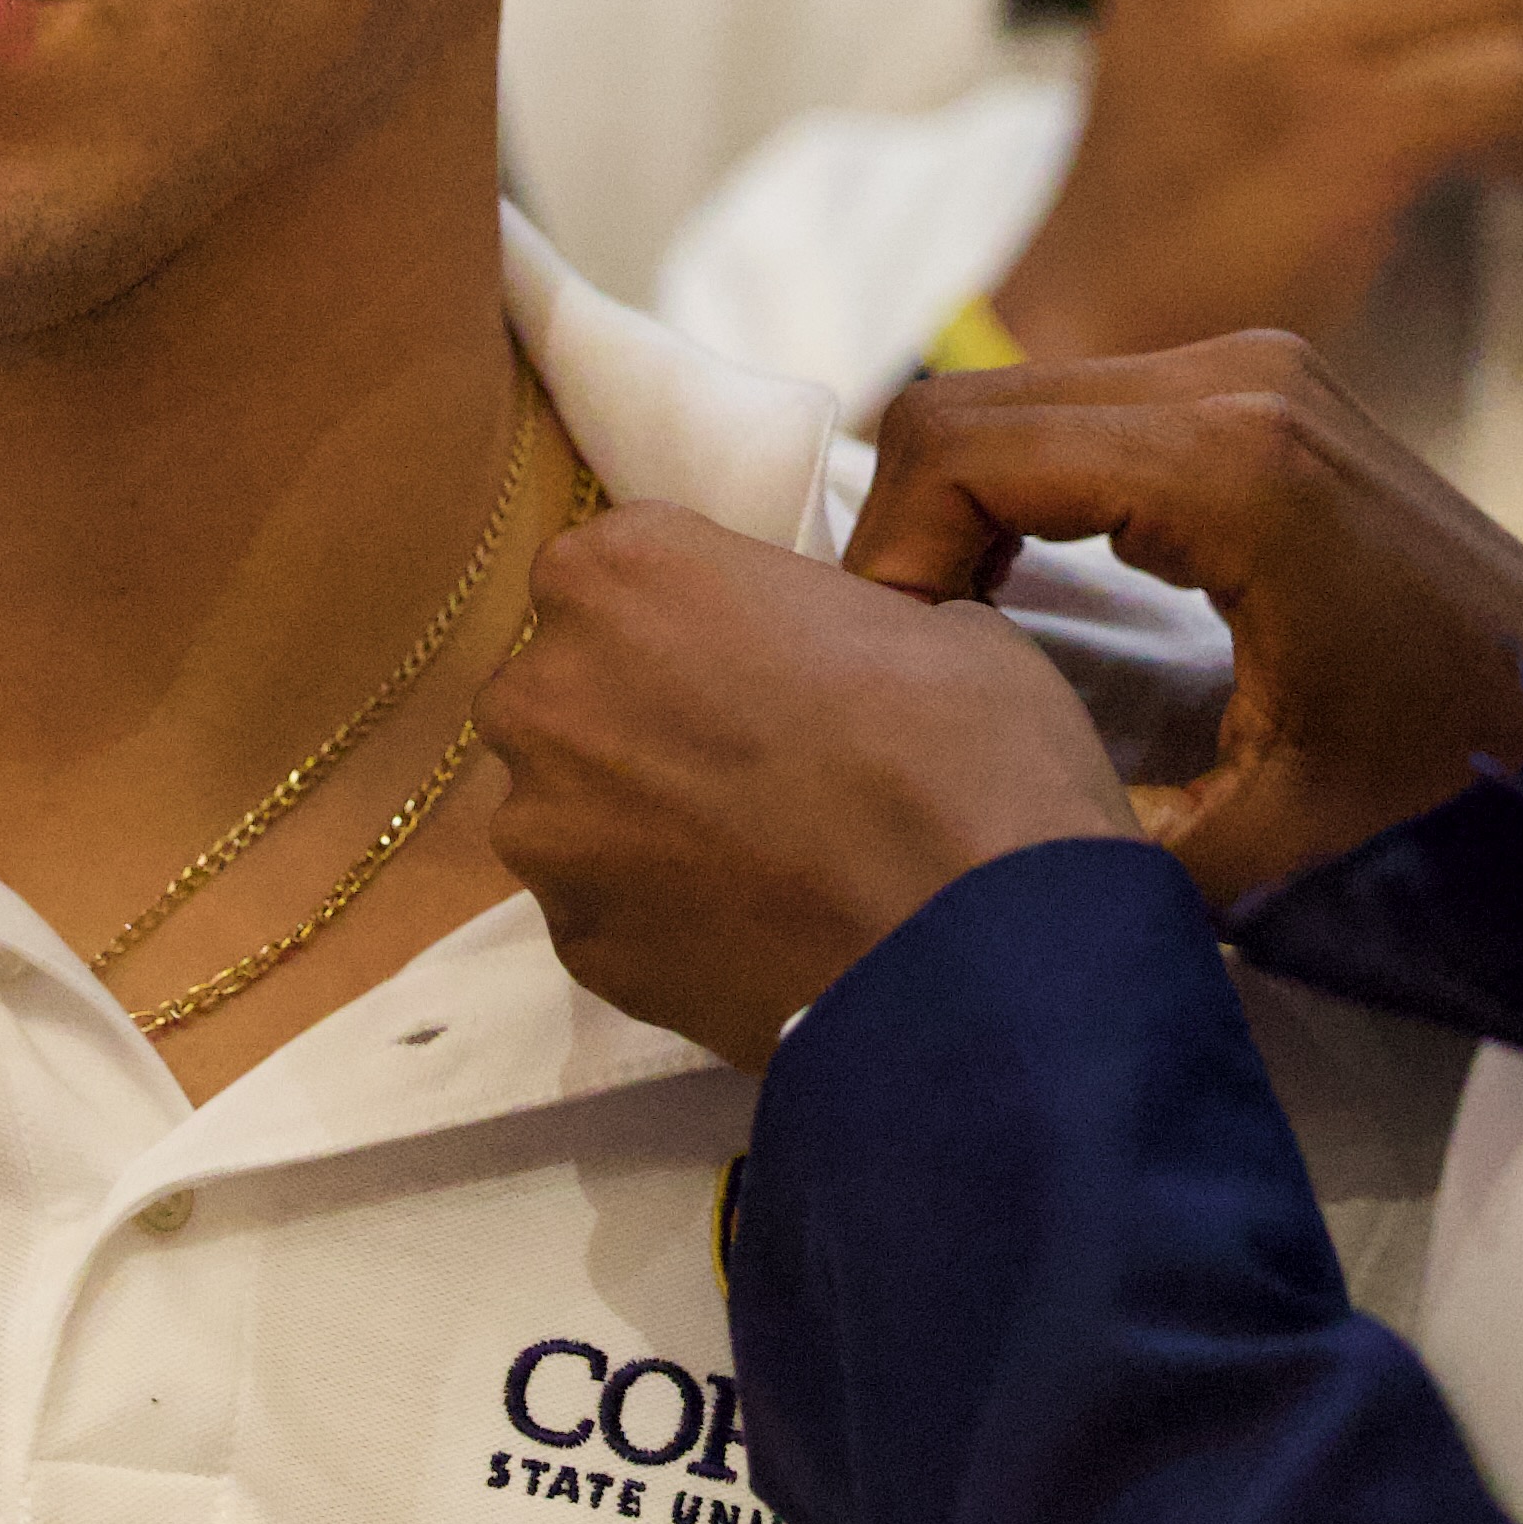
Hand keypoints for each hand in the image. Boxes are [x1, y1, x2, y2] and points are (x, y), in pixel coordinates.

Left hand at [482, 508, 1141, 1065]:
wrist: (976, 952)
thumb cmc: (965, 754)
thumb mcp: (927, 621)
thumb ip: (824, 617)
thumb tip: (821, 655)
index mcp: (624, 571)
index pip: (616, 571)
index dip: (689, 616)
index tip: (751, 657)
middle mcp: (548, 688)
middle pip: (566, 685)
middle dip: (636, 714)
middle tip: (748, 758)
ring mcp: (545, 827)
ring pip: (568, 805)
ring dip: (634, 819)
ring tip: (750, 857)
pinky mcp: (573, 943)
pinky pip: (602, 907)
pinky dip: (656, 913)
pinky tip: (748, 925)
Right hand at [848, 337, 1522, 907]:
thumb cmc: (1453, 794)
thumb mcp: (1258, 846)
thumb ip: (1087, 827)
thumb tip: (946, 819)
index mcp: (1227, 464)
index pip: (955, 449)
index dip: (883, 558)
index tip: (890, 675)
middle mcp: (1235, 376)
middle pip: (966, 404)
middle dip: (904, 531)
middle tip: (902, 665)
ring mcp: (1256, 366)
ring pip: (1016, 397)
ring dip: (959, 507)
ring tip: (956, 639)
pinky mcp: (1267, 385)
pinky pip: (1086, 405)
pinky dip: (1024, 484)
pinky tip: (1025, 593)